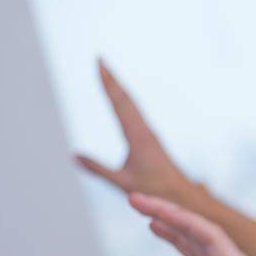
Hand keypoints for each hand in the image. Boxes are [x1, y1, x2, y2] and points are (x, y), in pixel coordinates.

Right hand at [75, 61, 193, 201]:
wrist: (182, 195)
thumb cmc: (155, 190)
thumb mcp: (122, 182)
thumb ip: (97, 169)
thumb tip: (74, 155)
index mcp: (138, 136)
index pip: (119, 103)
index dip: (108, 83)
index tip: (99, 64)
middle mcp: (145, 130)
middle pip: (125, 98)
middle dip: (112, 78)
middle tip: (100, 59)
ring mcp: (149, 133)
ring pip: (132, 104)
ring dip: (119, 88)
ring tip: (108, 74)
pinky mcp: (151, 139)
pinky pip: (136, 113)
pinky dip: (126, 101)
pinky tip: (123, 101)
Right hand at [130, 194, 255, 255]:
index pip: (207, 235)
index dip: (178, 217)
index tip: (148, 207)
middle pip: (199, 229)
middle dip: (167, 211)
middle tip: (133, 198)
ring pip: (197, 238)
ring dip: (170, 220)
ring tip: (139, 206)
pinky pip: (199, 252)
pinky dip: (178, 238)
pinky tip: (161, 230)